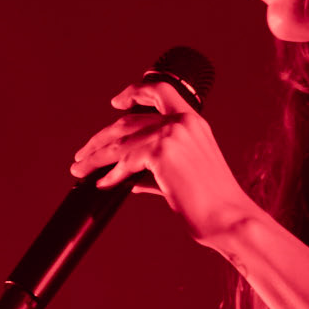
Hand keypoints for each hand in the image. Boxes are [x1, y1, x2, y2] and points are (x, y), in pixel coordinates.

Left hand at [69, 78, 254, 248]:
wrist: (227, 217)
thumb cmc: (211, 202)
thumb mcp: (183, 175)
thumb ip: (155, 169)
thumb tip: (127, 176)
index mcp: (194, 122)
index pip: (161, 92)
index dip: (135, 92)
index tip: (116, 102)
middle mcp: (183, 122)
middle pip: (128, 121)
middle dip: (100, 138)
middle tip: (83, 153)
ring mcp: (172, 134)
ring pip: (120, 142)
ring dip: (96, 157)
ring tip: (80, 169)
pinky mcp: (161, 152)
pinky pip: (124, 162)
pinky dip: (110, 174)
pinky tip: (102, 184)